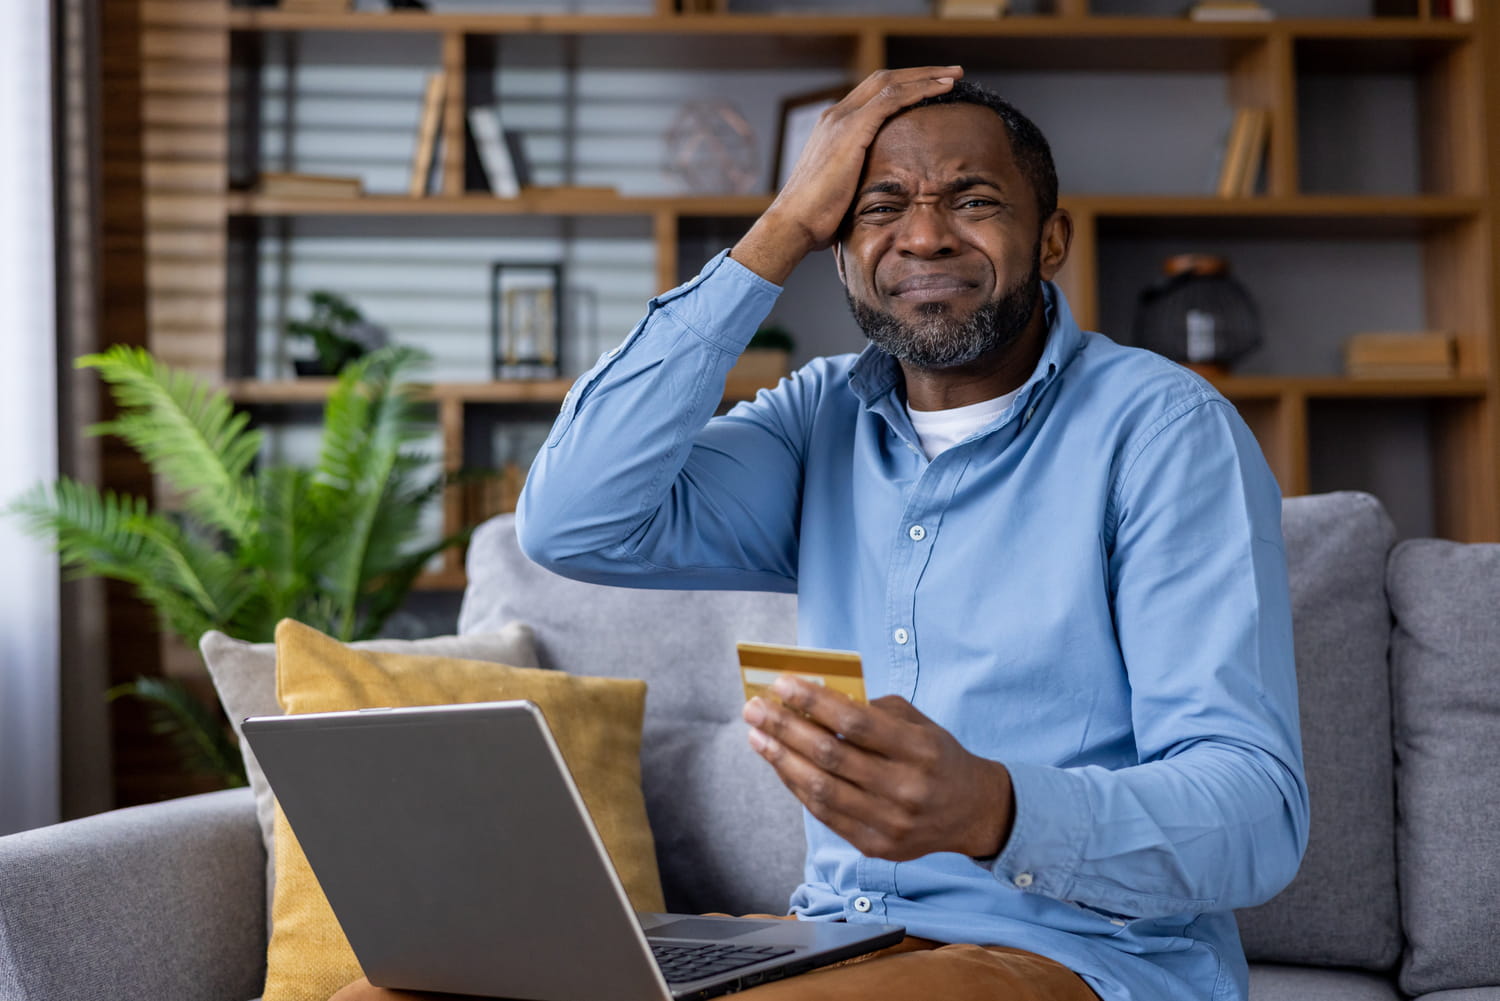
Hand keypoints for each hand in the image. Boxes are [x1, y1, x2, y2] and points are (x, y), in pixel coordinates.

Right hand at [730, 66, 963, 285]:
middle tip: (950, 74)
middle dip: (919, 73)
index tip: (930, 89)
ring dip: (926, 76)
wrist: (795, 223)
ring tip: (954, 76)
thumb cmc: (816, 218)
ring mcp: (842, 119)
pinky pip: (892, 98)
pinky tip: (942, 89)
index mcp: (833, 127)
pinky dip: (920, 89)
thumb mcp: (842, 190)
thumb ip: (858, 179)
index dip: (903, 87)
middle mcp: (836, 115)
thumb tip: (877, 193)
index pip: (872, 94)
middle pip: (883, 79)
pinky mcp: (852, 129)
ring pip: (891, 82)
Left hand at [743, 675, 1012, 861]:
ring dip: (781, 759)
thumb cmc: (937, 756)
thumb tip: (812, 699)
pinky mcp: (876, 847)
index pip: (856, 722)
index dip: (814, 702)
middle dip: (785, 728)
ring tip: (757, 736)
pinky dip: (797, 786)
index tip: (782, 684)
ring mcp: (890, 823)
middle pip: (831, 756)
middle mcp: (905, 789)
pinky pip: (825, 814)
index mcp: (919, 750)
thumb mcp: (917, 723)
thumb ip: (871, 710)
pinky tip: (780, 764)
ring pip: (821, 789)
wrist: (972, 811)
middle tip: (754, 709)